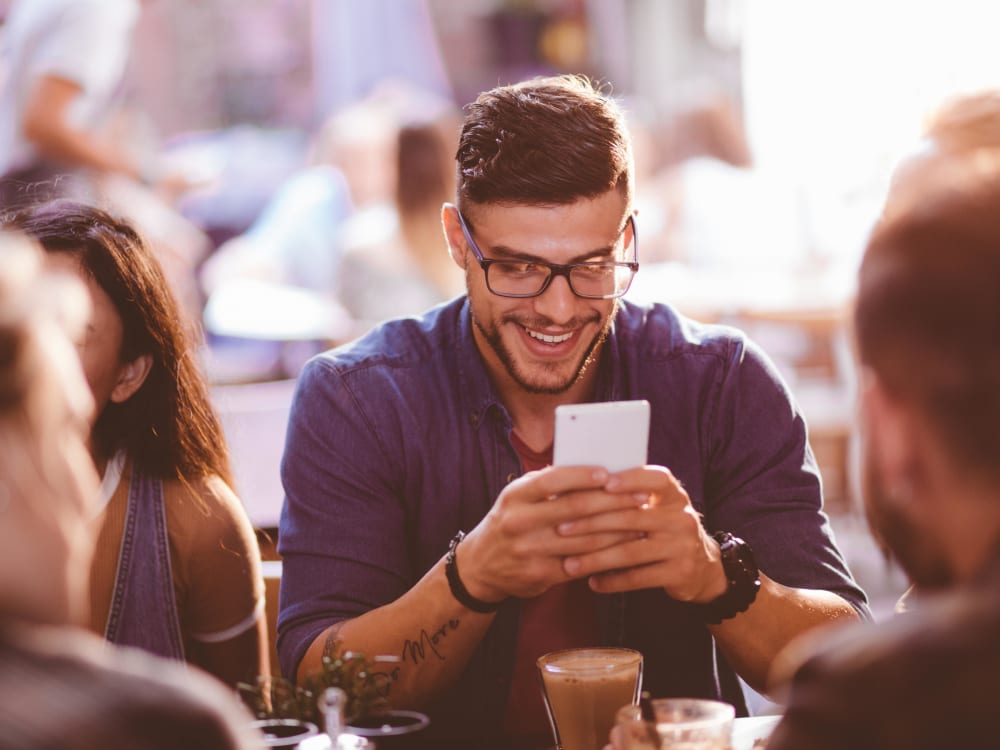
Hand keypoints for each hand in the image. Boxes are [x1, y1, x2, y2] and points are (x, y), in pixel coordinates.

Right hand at [456, 466, 650, 601]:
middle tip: (640, 497)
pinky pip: (581, 563)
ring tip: (640, 521)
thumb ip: (547, 485)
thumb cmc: (510, 522)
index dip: (582, 476)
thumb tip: (592, 469)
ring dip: (618, 530)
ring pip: (584, 539)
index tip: (610, 473)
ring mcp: (530, 550)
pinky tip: (624, 547)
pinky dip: (606, 555)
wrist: (480, 566)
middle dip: (613, 502)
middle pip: (575, 508)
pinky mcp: (540, 574)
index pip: (552, 480)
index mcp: (515, 495)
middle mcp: (520, 521)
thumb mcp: (518, 498)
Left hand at [557, 466, 728, 602]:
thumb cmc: (663, 529)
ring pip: (630, 551)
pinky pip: (639, 578)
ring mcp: (682, 546)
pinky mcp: (679, 573)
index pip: (655, 479)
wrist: (702, 567)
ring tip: (570, 564)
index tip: (603, 483)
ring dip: (596, 558)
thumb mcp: (658, 508)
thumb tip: (580, 485)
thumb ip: (630, 497)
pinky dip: (613, 581)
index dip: (630, 479)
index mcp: (674, 495)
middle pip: (631, 517)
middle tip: (561, 529)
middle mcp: (681, 518)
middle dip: (591, 523)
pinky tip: (593, 582)